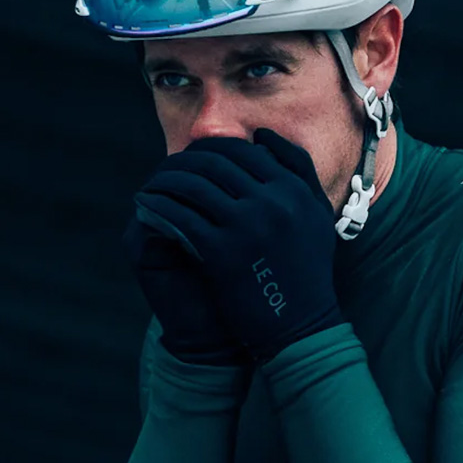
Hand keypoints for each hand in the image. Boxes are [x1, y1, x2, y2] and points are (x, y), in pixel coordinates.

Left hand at [131, 129, 346, 362]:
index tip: (195, 157)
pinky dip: (158, 208)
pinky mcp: (222, 252)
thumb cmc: (307, 271)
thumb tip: (262, 136)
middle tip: (166, 168)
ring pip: (192, 186)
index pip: (244, 151)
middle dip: (184, 162)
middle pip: (215, 163)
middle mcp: (272, 201)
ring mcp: (246, 225)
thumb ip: (297, 170)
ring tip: (152, 187)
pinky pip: (179, 217)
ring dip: (165, 182)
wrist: (302, 327)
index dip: (213, 150)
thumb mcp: (315, 214)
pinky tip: (147, 209)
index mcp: (293, 189)